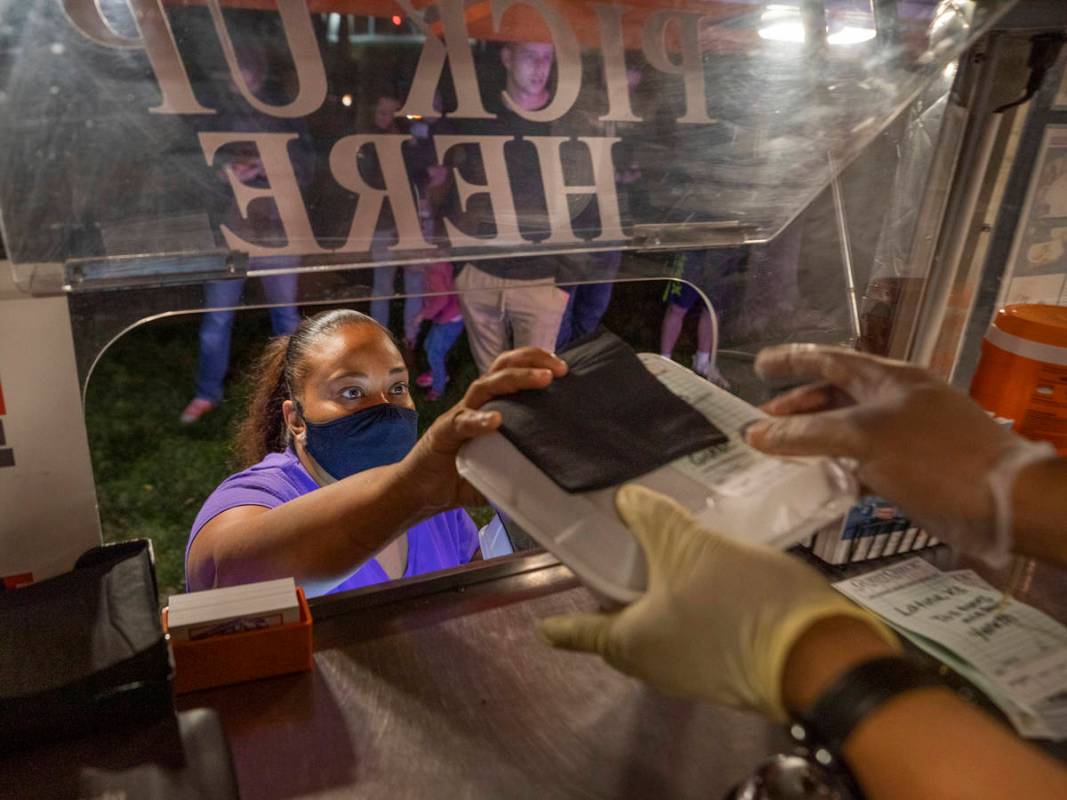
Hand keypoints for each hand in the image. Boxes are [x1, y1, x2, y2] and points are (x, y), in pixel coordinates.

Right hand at [401, 347, 567, 509]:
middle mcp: (474, 405)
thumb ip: (520, 466)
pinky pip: (462, 422)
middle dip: (531, 361)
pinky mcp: (443, 434)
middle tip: (559, 369)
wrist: (419, 492)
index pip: (510, 373)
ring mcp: (458, 416)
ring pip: (485, 386)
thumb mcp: (498, 470)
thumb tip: (554, 477)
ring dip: (515, 379)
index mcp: (487, 407)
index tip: (563, 369)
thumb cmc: (458, 477)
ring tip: (542, 379)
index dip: (535, 364)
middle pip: (501, 368)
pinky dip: (479, 420)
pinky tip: (495, 420)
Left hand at [540, 485, 895, 720]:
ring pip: (664, 627)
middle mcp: (657, 666)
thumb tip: (624, 500)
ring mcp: (697, 670)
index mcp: (631, 644)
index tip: (542, 627)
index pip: (581, 633)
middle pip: (624, 627)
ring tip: (660, 549)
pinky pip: (697, 629)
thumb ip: (651, 520)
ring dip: (658, 594)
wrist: (818, 652)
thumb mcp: (687, 547)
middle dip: (618, 594)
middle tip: (614, 554)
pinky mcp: (732, 663)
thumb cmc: (735, 602)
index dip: (562, 625)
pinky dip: (690, 601)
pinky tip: (705, 569)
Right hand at [744, 345, 1054, 565]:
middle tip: (761, 422)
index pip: (830, 360)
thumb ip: (807, 435)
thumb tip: (756, 434)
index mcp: (889, 379)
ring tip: (781, 454)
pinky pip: (864, 459)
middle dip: (798, 406)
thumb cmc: (935, 457)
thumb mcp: (864, 438)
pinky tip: (819, 481)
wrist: (1006, 501)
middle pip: (837, 394)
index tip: (759, 367)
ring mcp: (907, 435)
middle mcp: (896, 401)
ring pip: (848, 430)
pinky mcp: (914, 468)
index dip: (792, 361)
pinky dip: (837, 466)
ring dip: (814, 440)